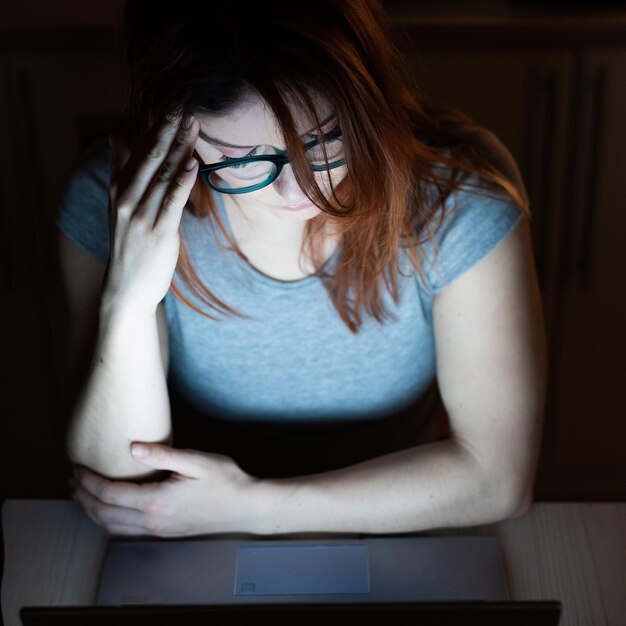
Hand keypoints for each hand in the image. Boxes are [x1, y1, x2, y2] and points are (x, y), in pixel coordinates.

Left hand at [70, 443, 258, 536]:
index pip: (109, 494)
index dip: (88, 482)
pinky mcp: (166, 532)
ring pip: (112, 527)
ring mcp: (159, 530)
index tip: (77, 467)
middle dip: (83, 498)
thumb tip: (131, 448)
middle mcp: (153, 521)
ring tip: (82, 495)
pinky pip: (126, 531)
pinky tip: (110, 510)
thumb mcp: (197, 460)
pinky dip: (108, 521)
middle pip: (104, 515)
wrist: (246, 507)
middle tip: (72, 480)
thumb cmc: (226, 480)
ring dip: (92, 512)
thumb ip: (162, 454)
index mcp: (157, 501)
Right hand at [102, 111, 198, 317]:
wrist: (127, 286)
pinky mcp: (159, 232)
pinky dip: (181, 181)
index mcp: (119, 187)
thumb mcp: (119, 204)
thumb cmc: (129, 243)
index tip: (173, 104)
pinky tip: (191, 163)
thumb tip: (114, 135)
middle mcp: (128, 198)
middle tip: (186, 104)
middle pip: (151, 157)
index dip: (157, 127)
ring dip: (180, 149)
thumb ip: (120, 168)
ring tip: (193, 125)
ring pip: (163, 175)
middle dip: (169, 130)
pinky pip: (171, 202)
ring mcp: (142, 215)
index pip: (139, 150)